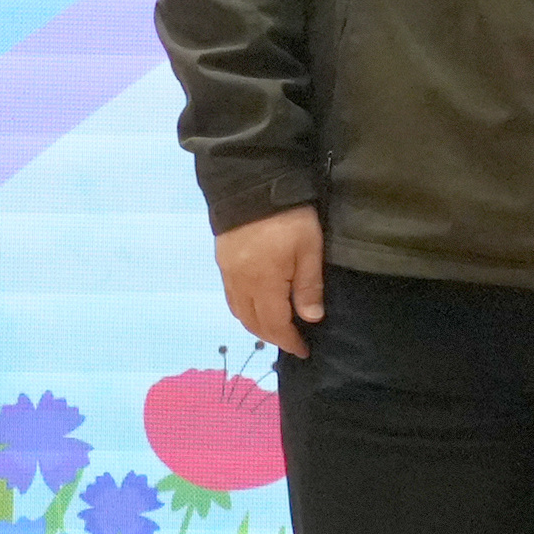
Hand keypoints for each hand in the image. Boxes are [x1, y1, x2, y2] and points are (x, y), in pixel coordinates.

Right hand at [214, 206, 326, 357]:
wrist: (251, 183)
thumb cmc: (289, 216)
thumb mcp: (309, 248)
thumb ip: (309, 286)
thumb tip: (310, 319)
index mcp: (263, 283)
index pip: (274, 325)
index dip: (289, 341)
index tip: (303, 351)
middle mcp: (240, 283)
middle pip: (253, 322)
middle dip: (273, 336)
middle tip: (293, 341)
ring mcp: (228, 272)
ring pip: (239, 312)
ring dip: (257, 326)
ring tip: (277, 328)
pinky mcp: (222, 261)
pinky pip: (231, 297)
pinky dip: (244, 310)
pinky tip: (258, 306)